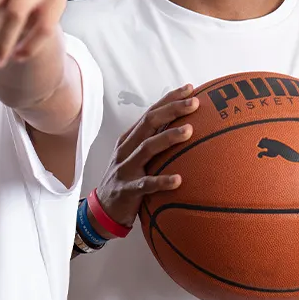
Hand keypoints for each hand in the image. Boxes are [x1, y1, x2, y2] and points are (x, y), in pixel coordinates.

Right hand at [91, 84, 198, 231]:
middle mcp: (126, 149)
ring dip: (168, 137)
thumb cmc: (127, 180)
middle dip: (172, 110)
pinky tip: (179, 180)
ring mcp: (125, 169)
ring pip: (147, 148)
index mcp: (129, 139)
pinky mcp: (127, 190)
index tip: (190, 89)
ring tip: (190, 131)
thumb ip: (154, 144)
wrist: (103, 210)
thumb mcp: (136, 158)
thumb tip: (186, 129)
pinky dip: (162, 181)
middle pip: (149, 123)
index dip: (169, 99)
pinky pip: (146, 184)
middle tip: (195, 103)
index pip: (150, 113)